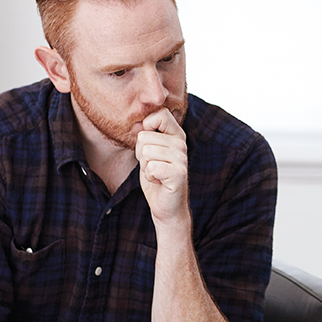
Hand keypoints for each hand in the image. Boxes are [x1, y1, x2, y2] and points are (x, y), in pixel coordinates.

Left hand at [135, 108, 189, 223]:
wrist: (166, 206)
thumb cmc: (156, 177)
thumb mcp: (149, 152)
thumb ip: (147, 136)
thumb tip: (139, 122)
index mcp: (176, 135)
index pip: (160, 114)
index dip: (146, 127)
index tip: (149, 145)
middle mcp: (181, 144)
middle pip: (144, 137)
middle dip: (141, 154)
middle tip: (153, 166)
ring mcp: (181, 159)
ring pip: (146, 152)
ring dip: (145, 167)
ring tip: (156, 174)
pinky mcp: (178, 174)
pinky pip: (151, 167)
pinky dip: (149, 177)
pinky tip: (159, 181)